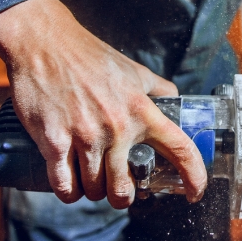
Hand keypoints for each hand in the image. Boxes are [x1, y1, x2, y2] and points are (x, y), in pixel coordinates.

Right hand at [0, 0, 206, 206]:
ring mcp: (85, 137)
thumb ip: (158, 90)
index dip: (194, 176)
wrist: (46, 45)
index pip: (180, 149)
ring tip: (92, 176)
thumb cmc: (91, 57)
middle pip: (125, 189)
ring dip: (94, 190)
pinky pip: (65, 187)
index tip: (195, 191)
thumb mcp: (135, 71)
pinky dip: (69, 191)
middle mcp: (118, 128)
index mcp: (142, 111)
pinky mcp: (53, 143)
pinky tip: (70, 181)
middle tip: (118, 186)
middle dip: (123, 195)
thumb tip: (175, 101)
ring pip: (94, 191)